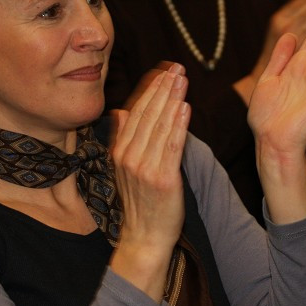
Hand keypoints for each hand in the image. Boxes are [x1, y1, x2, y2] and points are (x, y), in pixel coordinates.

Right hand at [109, 63, 190, 301]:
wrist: (144, 238)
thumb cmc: (141, 203)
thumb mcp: (125, 168)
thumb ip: (124, 137)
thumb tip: (121, 111)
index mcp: (121, 151)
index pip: (136, 112)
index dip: (151, 89)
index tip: (164, 70)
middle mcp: (130, 157)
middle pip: (148, 115)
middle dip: (163, 88)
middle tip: (176, 68)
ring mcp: (145, 168)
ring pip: (160, 126)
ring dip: (172, 99)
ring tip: (182, 79)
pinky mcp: (163, 179)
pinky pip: (172, 146)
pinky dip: (178, 125)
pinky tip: (185, 107)